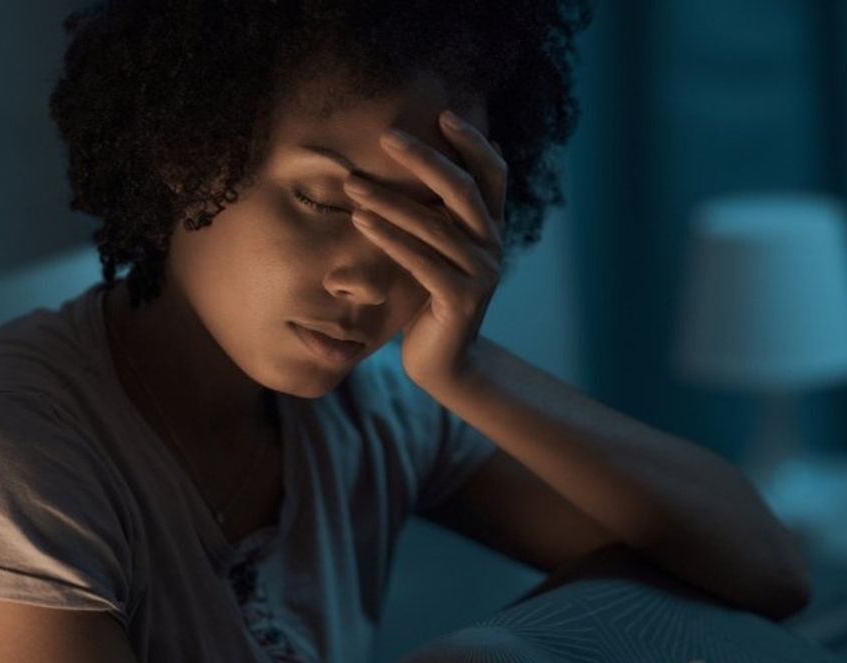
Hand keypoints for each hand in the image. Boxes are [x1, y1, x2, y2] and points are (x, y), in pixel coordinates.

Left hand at [344, 108, 506, 392]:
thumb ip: (437, 218)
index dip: (474, 144)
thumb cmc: (430, 303)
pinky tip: (360, 221)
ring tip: (352, 184)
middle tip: (386, 136)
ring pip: (434, 225)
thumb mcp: (437, 253)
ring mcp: (481, 274)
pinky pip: (420, 260)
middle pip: (463, 190)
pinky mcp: (461, 300)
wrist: (444, 364)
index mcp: (490, 231)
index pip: (493, 175)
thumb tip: (419, 170)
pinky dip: (389, 238)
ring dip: (389, 200)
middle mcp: (492, 247)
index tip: (444, 115)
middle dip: (423, 159)